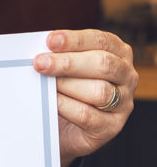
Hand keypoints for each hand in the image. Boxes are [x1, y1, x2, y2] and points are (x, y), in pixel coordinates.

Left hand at [33, 29, 137, 166]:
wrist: (63, 124)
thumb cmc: (65, 86)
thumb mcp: (65, 66)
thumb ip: (59, 55)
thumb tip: (43, 50)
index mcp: (117, 52)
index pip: (101, 41)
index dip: (75, 40)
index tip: (51, 41)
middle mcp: (126, 76)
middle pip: (103, 64)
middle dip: (68, 63)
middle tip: (40, 63)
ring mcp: (123, 103)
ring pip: (99, 91)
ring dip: (67, 85)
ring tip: (45, 84)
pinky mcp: (111, 126)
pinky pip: (88, 115)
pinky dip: (66, 106)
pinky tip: (52, 101)